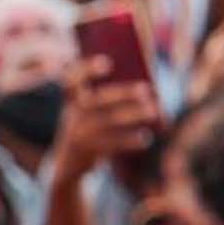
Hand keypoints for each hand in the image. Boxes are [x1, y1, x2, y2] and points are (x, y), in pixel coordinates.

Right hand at [55, 58, 160, 181]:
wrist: (69, 161)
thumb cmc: (87, 125)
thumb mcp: (87, 109)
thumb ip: (104, 93)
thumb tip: (142, 86)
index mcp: (72, 98)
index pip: (72, 79)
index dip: (87, 69)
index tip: (107, 62)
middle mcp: (72, 113)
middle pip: (98, 100)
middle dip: (123, 94)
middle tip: (146, 89)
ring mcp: (79, 133)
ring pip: (108, 122)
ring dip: (133, 115)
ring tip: (154, 111)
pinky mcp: (88, 151)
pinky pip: (112, 144)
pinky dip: (130, 140)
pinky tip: (146, 137)